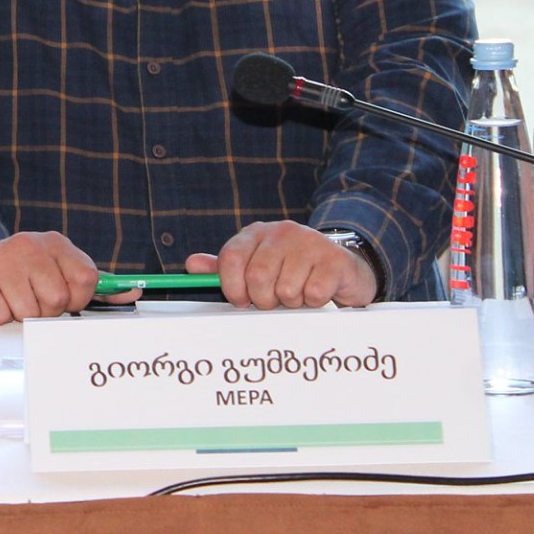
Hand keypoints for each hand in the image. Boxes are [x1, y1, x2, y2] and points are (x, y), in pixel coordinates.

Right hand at [0, 231, 130, 324]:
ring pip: (28, 312)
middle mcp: (27, 244)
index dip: (76, 299)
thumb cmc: (20, 277)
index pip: (86, 280)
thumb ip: (96, 286)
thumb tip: (134, 292)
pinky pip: (0, 317)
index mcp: (55, 243)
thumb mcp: (58, 273)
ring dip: (19, 315)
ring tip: (9, 299)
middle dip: (45, 310)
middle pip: (57, 300)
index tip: (62, 297)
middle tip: (29, 299)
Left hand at [185, 221, 375, 309]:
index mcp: (255, 232)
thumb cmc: (291, 271)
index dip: (232, 287)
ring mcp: (309, 242)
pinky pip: (313, 293)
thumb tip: (191, 264)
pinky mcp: (334, 259)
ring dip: (292, 303)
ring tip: (298, 294)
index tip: (242, 301)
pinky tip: (317, 292)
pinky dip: (314, 302)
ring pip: (286, 289)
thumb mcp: (255, 266)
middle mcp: (281, 231)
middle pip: (257, 277)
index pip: (231, 258)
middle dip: (264, 299)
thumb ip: (224, 268)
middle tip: (275, 301)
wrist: (342, 267)